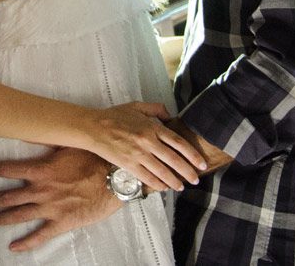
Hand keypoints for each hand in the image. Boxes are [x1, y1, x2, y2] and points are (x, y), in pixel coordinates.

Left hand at [0, 147, 117, 250]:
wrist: (115, 179)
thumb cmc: (94, 159)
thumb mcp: (68, 144)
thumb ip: (46, 140)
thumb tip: (28, 129)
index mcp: (41, 170)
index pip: (8, 168)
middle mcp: (41, 190)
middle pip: (8, 196)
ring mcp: (50, 208)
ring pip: (19, 215)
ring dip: (1, 218)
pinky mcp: (62, 222)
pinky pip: (40, 235)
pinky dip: (26, 243)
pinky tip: (14, 247)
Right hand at [72, 101, 205, 191]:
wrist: (93, 127)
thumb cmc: (115, 116)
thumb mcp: (136, 106)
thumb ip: (156, 109)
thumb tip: (170, 116)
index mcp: (152, 127)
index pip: (178, 143)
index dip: (193, 155)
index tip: (201, 164)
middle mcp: (148, 142)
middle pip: (174, 160)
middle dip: (188, 172)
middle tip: (196, 180)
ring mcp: (138, 155)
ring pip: (162, 172)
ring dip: (175, 181)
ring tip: (181, 187)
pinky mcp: (128, 165)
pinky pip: (147, 177)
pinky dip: (157, 184)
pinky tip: (163, 188)